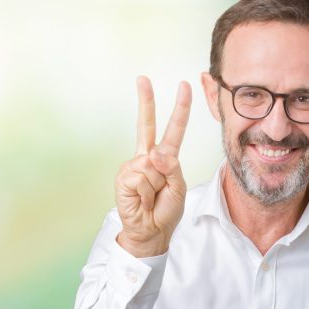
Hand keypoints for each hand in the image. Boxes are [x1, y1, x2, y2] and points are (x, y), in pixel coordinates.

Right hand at [115, 76, 191, 256]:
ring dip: (157, 184)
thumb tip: (152, 152)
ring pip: (152, 165)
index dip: (180, 108)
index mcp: (165, 157)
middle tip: (142, 78)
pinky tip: (142, 198)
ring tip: (153, 196)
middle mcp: (147, 157)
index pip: (173, 128)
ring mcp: (133, 165)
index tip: (184, 86)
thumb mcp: (178, 187)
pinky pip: (141, 177)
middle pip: (145, 125)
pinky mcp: (124, 177)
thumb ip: (171, 168)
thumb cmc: (166, 208)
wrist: (151, 230)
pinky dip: (147, 191)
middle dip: (145, 101)